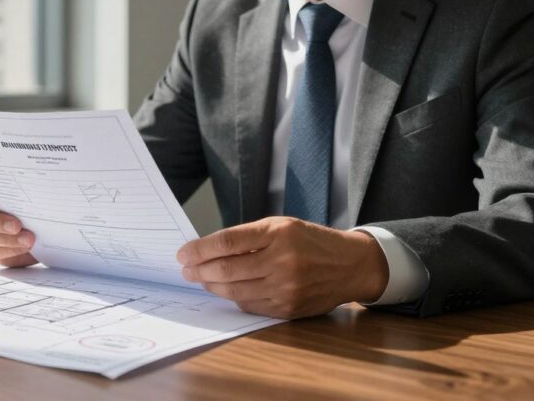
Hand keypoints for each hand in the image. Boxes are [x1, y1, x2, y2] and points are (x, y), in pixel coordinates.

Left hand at [177, 217, 388, 318]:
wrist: (350, 265)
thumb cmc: (310, 241)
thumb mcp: (282, 226)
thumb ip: (248, 237)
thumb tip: (208, 250)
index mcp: (278, 233)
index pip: (228, 242)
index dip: (200, 249)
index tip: (183, 253)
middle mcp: (282, 261)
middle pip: (227, 269)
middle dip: (199, 270)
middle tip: (185, 269)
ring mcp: (286, 288)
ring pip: (235, 290)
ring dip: (212, 286)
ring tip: (201, 279)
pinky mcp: (288, 308)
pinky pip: (250, 305)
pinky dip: (233, 297)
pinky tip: (226, 290)